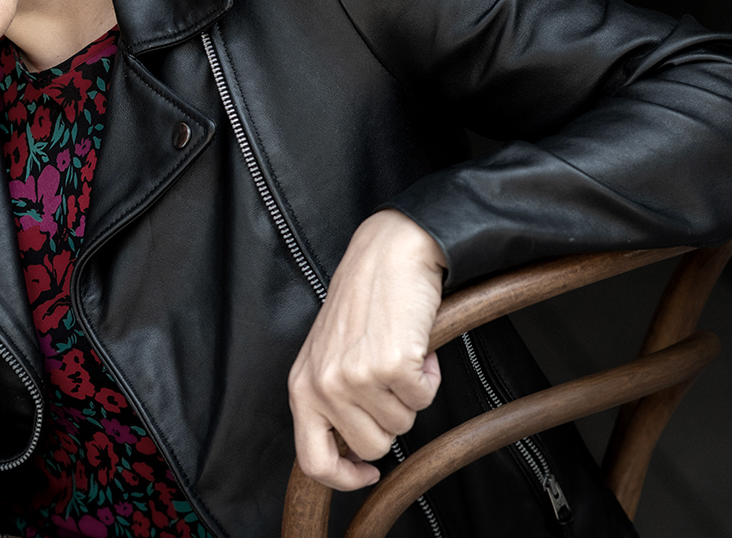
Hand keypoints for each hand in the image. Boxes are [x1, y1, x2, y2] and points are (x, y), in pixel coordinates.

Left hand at [287, 210, 446, 489]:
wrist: (387, 254)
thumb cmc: (361, 304)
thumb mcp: (326, 358)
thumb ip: (328, 403)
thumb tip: (351, 456)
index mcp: (301, 387)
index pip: (313, 461)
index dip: (345, 477)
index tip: (367, 472)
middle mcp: (323, 386)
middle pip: (371, 447)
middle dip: (390, 419)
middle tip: (388, 380)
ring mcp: (355, 377)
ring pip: (402, 426)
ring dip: (410, 394)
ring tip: (399, 355)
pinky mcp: (390, 366)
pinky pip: (424, 399)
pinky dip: (429, 376)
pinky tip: (416, 347)